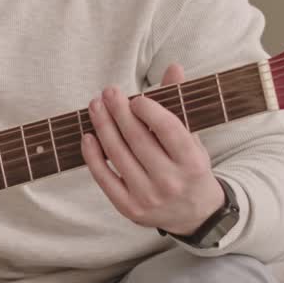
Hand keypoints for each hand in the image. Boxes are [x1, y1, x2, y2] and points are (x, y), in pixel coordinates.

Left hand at [82, 63, 224, 235]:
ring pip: (118, 156)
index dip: (149, 110)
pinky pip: (105, 179)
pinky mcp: (130, 209)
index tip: (135, 97)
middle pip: (138, 140)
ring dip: (103, 127)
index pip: (168, 130)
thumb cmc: (191, 169)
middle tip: (108, 92)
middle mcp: (171, 181)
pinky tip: (87, 136)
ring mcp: (148, 197)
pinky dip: (93, 157)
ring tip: (95, 105)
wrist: (196, 215)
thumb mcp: (193, 139)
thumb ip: (179, 105)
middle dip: (119, 112)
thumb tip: (173, 67)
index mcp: (192, 162)